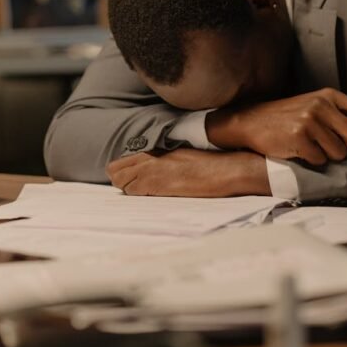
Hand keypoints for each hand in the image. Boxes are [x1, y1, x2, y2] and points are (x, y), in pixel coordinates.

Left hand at [106, 149, 270, 196]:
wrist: (229, 168)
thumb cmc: (213, 165)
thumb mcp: (186, 158)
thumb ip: (168, 161)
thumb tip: (157, 172)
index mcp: (160, 150)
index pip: (127, 160)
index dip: (125, 172)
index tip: (130, 182)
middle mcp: (153, 157)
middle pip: (118, 169)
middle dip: (120, 180)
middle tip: (133, 190)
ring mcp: (155, 169)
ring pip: (121, 179)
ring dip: (127, 188)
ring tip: (141, 194)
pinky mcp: (160, 182)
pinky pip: (134, 189)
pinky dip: (136, 194)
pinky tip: (148, 196)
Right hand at [205, 87, 346, 165]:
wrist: (250, 120)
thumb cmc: (287, 117)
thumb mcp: (316, 109)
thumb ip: (345, 119)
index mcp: (329, 96)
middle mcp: (321, 105)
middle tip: (329, 146)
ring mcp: (309, 121)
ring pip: (339, 153)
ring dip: (328, 156)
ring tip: (310, 146)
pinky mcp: (298, 138)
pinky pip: (320, 161)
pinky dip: (312, 161)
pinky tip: (298, 150)